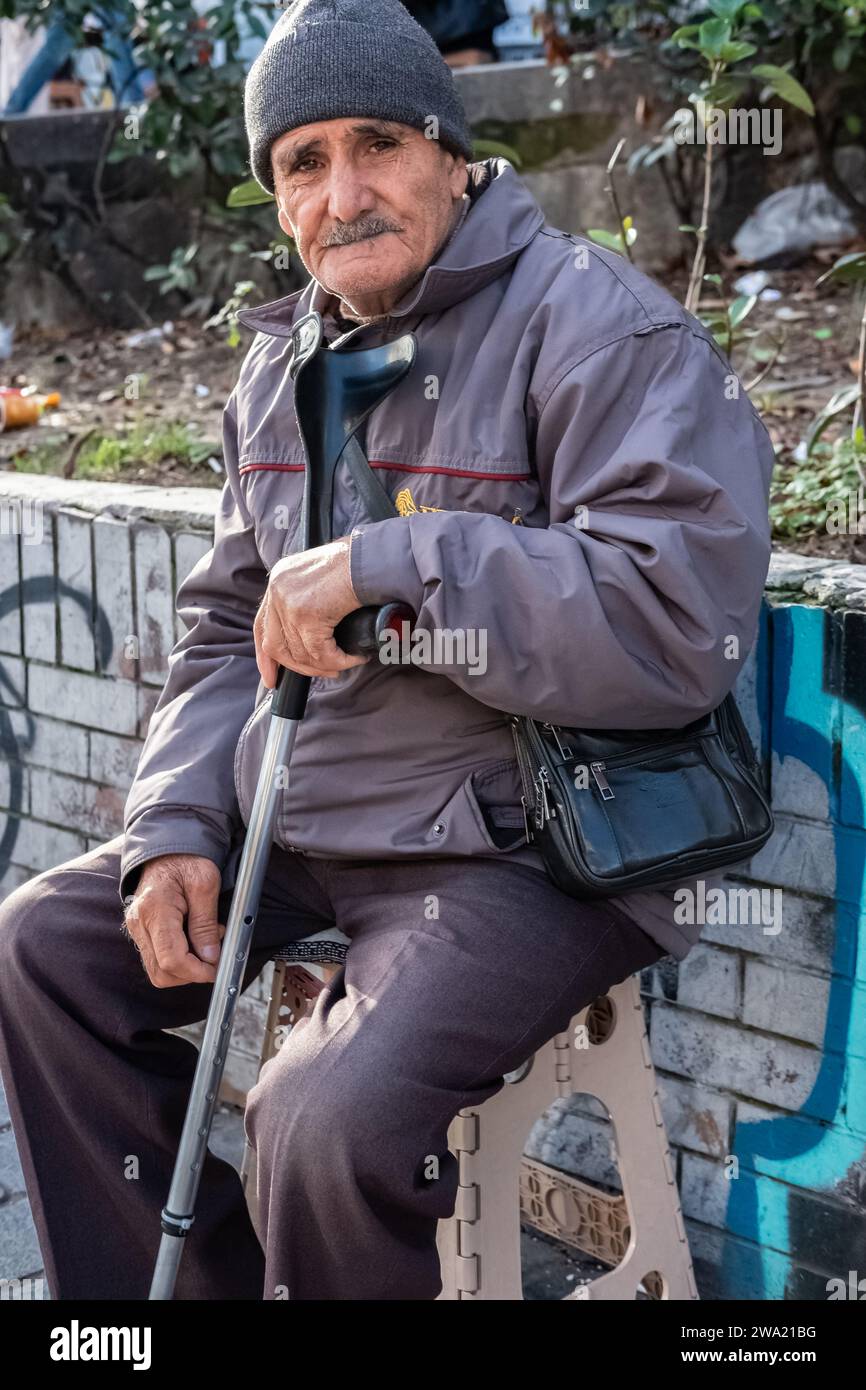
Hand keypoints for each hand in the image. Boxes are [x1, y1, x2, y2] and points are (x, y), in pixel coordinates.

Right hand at [123, 854, 224, 987]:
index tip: (216, 969)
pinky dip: (178, 959)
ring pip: (158, 971)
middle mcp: (140, 923)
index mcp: (155, 909)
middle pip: (162, 972)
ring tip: (205, 942)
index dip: (197, 972)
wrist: (167, 849)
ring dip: (185, 968)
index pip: (172, 959)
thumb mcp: (206, 884)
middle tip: (214, 954)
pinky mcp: (141, 931)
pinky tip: (193, 940)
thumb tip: (210, 957)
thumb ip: (205, 923)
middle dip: (191, 972)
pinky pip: (157, 959)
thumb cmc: (187, 860)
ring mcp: (137, 929)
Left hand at [254, 535, 367, 684]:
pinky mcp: (307, 614)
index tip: (271, 678)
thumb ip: (306, 601)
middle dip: (298, 667)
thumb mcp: (319, 579)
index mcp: (278, 579)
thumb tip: (308, 640)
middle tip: (325, 672)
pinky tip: (353, 657)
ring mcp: (289, 602)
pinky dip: (338, 661)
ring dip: (325, 664)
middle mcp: (277, 589)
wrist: (371, 557)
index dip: (265, 657)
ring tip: (345, 662)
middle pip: (275, 645)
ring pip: (300, 653)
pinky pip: (320, 652)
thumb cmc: (356, 565)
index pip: (262, 626)